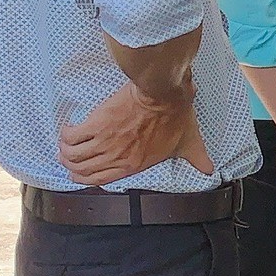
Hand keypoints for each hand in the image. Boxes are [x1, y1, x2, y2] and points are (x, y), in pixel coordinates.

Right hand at [60, 81, 210, 185]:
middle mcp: (115, 158)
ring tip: (67, 142)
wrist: (163, 95)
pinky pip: (70, 136)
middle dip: (72, 165)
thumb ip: (196, 158)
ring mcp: (104, 142)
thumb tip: (210, 169)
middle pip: (81, 170)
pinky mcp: (96, 125)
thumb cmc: (175, 117)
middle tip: (70, 157)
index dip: (85, 179)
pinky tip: (69, 128)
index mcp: (133, 165)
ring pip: (72, 155)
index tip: (79, 173)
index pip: (100, 181)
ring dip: (65, 150)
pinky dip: (66, 134)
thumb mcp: (188, 142)